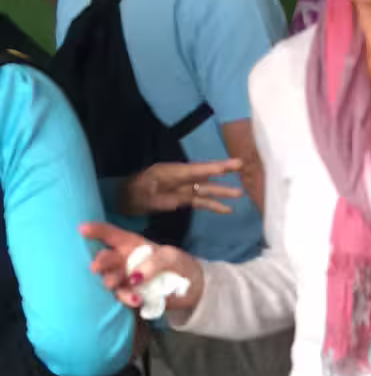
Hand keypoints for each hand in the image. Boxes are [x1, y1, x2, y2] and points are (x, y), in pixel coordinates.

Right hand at [80, 222, 204, 313]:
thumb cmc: (178, 263)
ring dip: (111, 281)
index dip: (96, 230)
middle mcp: (123, 261)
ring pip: (110, 279)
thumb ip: (154, 262)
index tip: (82, 229)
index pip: (111, 235)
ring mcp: (125, 279)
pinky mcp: (131, 295)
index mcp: (131, 245)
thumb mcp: (170, 256)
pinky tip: (136, 299)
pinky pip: (123, 297)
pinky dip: (128, 298)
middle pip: (105, 258)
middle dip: (100, 262)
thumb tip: (134, 277)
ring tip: (113, 283)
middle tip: (96, 267)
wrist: (191, 287)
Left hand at [118, 158, 243, 217]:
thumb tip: (163, 196)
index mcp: (171, 172)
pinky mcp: (183, 200)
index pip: (194, 170)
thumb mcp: (137, 189)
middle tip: (241, 165)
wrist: (124, 197)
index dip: (211, 168)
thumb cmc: (130, 191)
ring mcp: (183, 189)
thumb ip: (150, 191)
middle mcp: (181, 178)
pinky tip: (227, 209)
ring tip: (240, 193)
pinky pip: (201, 201)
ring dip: (222, 192)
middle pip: (204, 175)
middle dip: (222, 171)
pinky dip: (214, 205)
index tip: (227, 166)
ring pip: (206, 189)